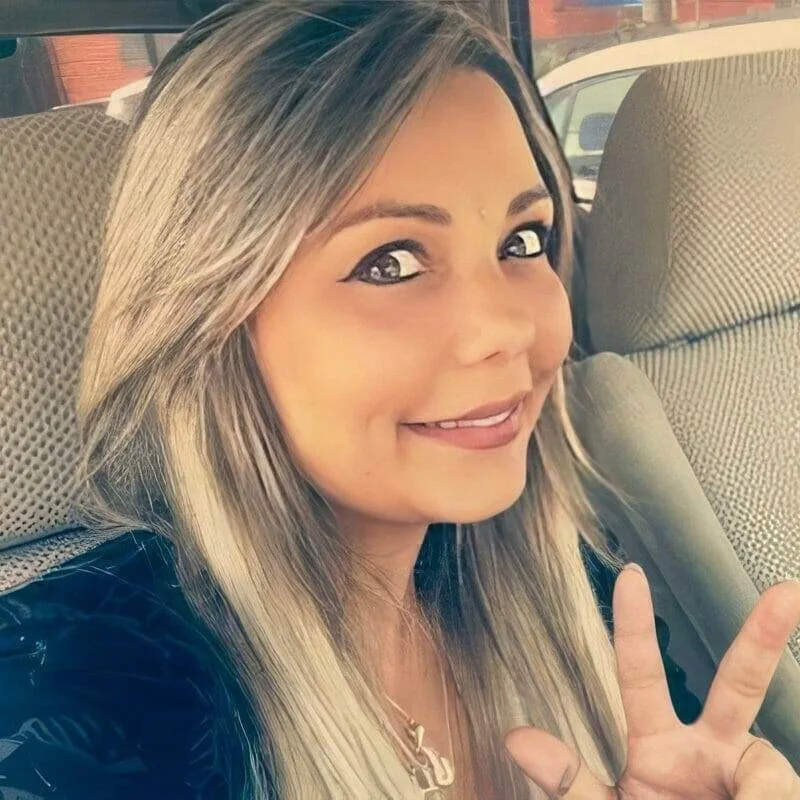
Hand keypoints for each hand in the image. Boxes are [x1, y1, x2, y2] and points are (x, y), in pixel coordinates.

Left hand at [505, 565, 799, 797]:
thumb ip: (570, 780)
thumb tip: (515, 737)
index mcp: (658, 749)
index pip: (642, 675)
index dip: (634, 625)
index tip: (630, 575)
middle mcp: (709, 754)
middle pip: (739, 684)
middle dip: (763, 637)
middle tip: (785, 592)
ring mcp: (748, 782)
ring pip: (769, 765)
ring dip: (758, 795)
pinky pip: (777, 795)